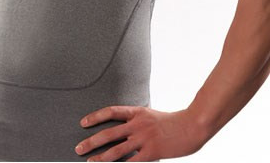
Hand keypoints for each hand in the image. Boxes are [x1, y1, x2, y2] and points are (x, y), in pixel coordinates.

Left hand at [74, 106, 206, 161]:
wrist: (191, 126)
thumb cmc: (173, 122)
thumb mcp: (152, 116)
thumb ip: (138, 122)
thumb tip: (125, 130)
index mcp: (137, 112)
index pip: (111, 112)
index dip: (95, 117)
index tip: (83, 123)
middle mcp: (137, 124)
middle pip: (109, 133)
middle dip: (91, 141)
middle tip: (78, 148)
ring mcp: (143, 138)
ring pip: (116, 150)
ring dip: (100, 158)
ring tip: (89, 162)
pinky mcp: (151, 152)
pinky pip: (131, 162)